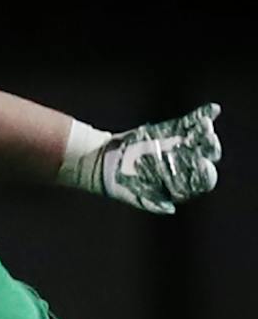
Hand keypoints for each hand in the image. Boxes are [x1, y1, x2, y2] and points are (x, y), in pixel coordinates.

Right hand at [69, 105, 221, 213]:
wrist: (105, 162)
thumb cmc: (121, 184)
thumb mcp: (135, 196)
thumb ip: (152, 203)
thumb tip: (171, 209)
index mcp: (181, 183)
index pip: (202, 180)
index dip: (205, 173)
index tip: (202, 165)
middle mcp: (185, 164)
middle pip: (205, 155)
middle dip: (210, 148)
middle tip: (209, 140)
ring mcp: (181, 146)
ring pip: (200, 138)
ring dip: (205, 130)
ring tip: (205, 124)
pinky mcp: (173, 130)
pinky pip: (191, 122)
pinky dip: (202, 115)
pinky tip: (213, 109)